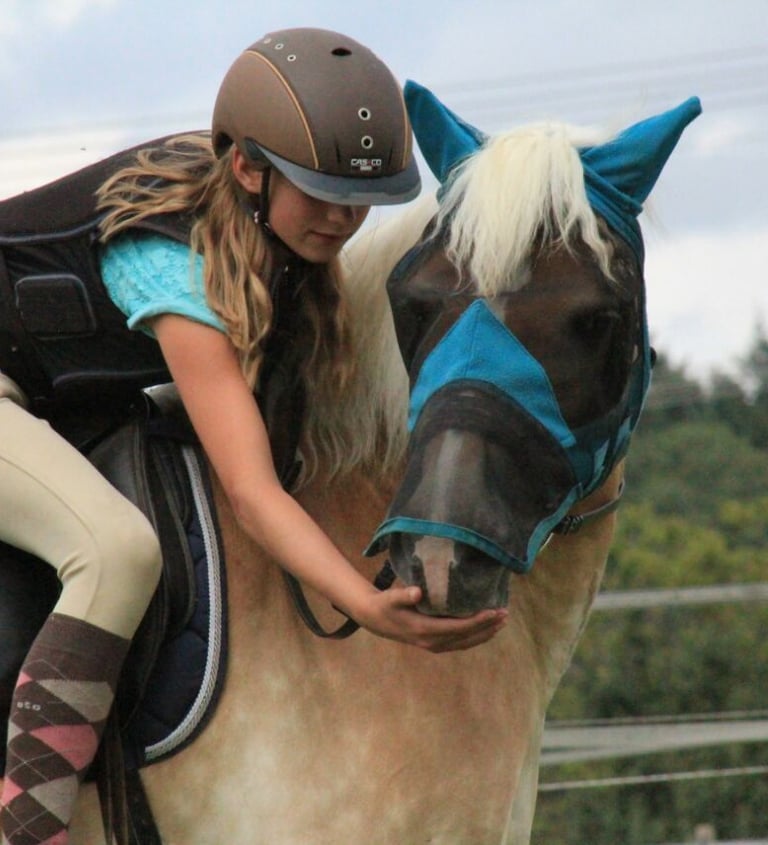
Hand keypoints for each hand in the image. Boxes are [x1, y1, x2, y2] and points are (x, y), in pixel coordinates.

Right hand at [351, 585, 507, 652]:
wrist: (375, 620)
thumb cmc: (385, 604)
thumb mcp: (391, 598)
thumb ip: (404, 595)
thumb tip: (417, 592)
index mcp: (425, 630)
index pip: (459, 627)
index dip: (478, 621)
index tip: (494, 612)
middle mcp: (432, 642)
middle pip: (467, 637)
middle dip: (487, 627)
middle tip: (505, 615)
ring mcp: (434, 645)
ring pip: (465, 643)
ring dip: (484, 634)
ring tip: (501, 623)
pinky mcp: (434, 644)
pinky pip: (460, 643)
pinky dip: (474, 637)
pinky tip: (485, 630)